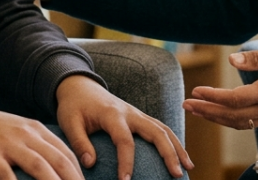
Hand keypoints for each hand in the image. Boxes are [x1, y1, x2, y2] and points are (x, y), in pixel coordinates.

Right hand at [0, 100, 83, 179]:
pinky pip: (7, 175)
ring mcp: (7, 144)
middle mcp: (25, 134)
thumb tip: (55, 164)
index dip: (79, 173)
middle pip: (58, 160)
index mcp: (35, 129)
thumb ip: (35, 144)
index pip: (65, 152)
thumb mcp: (15, 130)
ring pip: (39, 167)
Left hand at [55, 75, 191, 179]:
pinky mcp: (140, 117)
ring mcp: (137, 114)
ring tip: (188, 167)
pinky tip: (180, 157)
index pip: (124, 140)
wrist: (80, 86)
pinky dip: (173, 141)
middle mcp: (130, 112)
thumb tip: (90, 164)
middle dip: (169, 153)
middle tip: (177, 174)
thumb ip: (78, 142)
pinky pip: (161, 128)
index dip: (126, 162)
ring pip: (163, 129)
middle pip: (156, 131)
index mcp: (112, 114)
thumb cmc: (74, 106)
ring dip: (178, 147)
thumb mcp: (68, 122)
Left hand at [183, 46, 257, 129]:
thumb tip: (232, 60)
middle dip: (207, 111)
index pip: (236, 100)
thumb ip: (256, 59)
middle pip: (233, 116)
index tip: (197, 91)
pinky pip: (248, 123)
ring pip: (239, 123)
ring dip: (215, 118)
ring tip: (196, 110)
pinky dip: (229, 120)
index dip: (214, 97)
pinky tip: (217, 114)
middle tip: (187, 104)